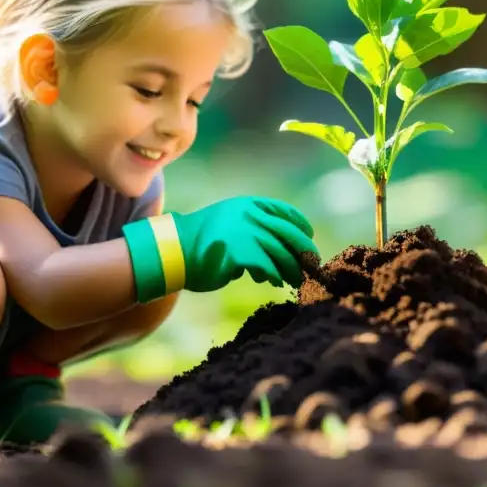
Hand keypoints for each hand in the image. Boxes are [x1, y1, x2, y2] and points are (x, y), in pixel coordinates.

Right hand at [123, 196, 317, 301]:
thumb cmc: (204, 242)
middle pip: (288, 234)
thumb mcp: (231, 223)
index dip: (301, 226)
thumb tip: (283, 252)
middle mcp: (249, 215)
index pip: (285, 213)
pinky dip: (273, 276)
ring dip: (291, 269)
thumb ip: (255, 230)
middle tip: (311, 266)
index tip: (309, 237)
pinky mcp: (239, 253)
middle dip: (303, 252)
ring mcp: (245, 233)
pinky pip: (266, 267)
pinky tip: (273, 282)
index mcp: (249, 205)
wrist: (174, 251)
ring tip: (295, 280)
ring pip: (280, 253)